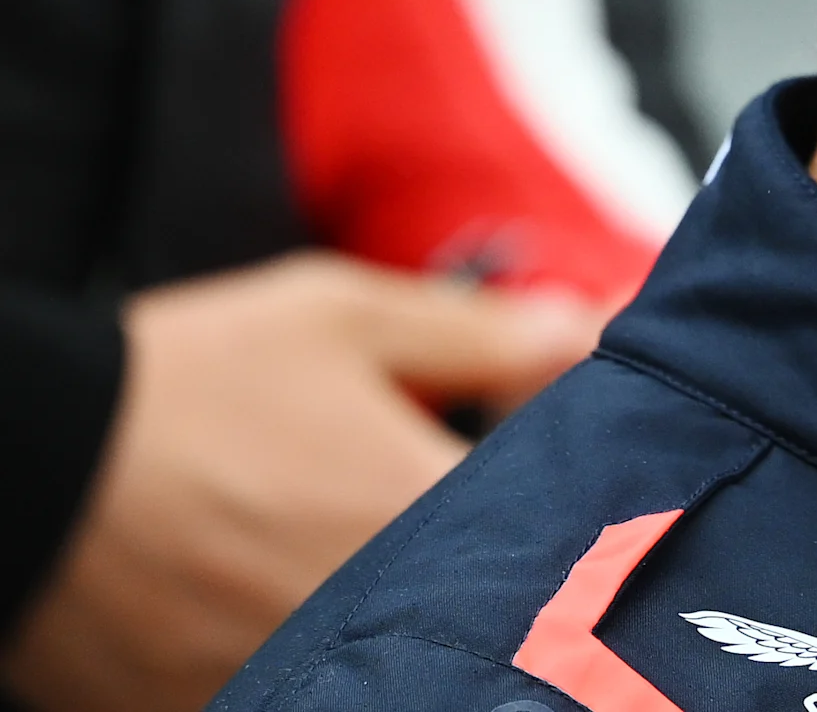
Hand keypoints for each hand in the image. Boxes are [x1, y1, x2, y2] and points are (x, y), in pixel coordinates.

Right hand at [2, 253, 602, 711]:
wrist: (22, 464)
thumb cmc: (181, 382)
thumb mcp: (338, 319)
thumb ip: (478, 333)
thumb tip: (584, 329)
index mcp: (423, 509)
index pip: (564, 523)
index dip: (571, 500)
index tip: (550, 476)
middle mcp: (380, 606)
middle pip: (488, 601)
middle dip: (486, 559)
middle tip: (436, 517)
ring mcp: (296, 667)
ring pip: (403, 649)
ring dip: (408, 610)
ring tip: (334, 548)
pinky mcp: (218, 705)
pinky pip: (315, 683)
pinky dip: (326, 653)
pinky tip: (277, 593)